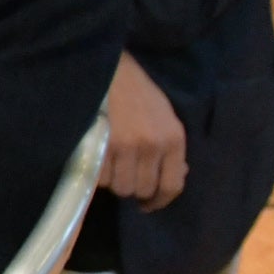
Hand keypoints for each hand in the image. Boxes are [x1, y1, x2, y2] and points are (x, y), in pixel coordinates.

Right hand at [103, 51, 189, 208]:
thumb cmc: (136, 91)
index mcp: (174, 138)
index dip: (158, 201)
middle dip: (132, 188)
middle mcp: (153, 145)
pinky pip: (100, 177)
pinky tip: (96, 159)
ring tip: (109, 165)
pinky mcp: (101, 145)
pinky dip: (96, 174)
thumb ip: (171, 146)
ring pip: (120, 187)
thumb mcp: (164, 116)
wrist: (108, 68)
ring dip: (113, 181)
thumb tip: (177, 174)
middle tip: (123, 177)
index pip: (172, 185)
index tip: (147, 205)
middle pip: (142, 190)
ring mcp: (127, 146)